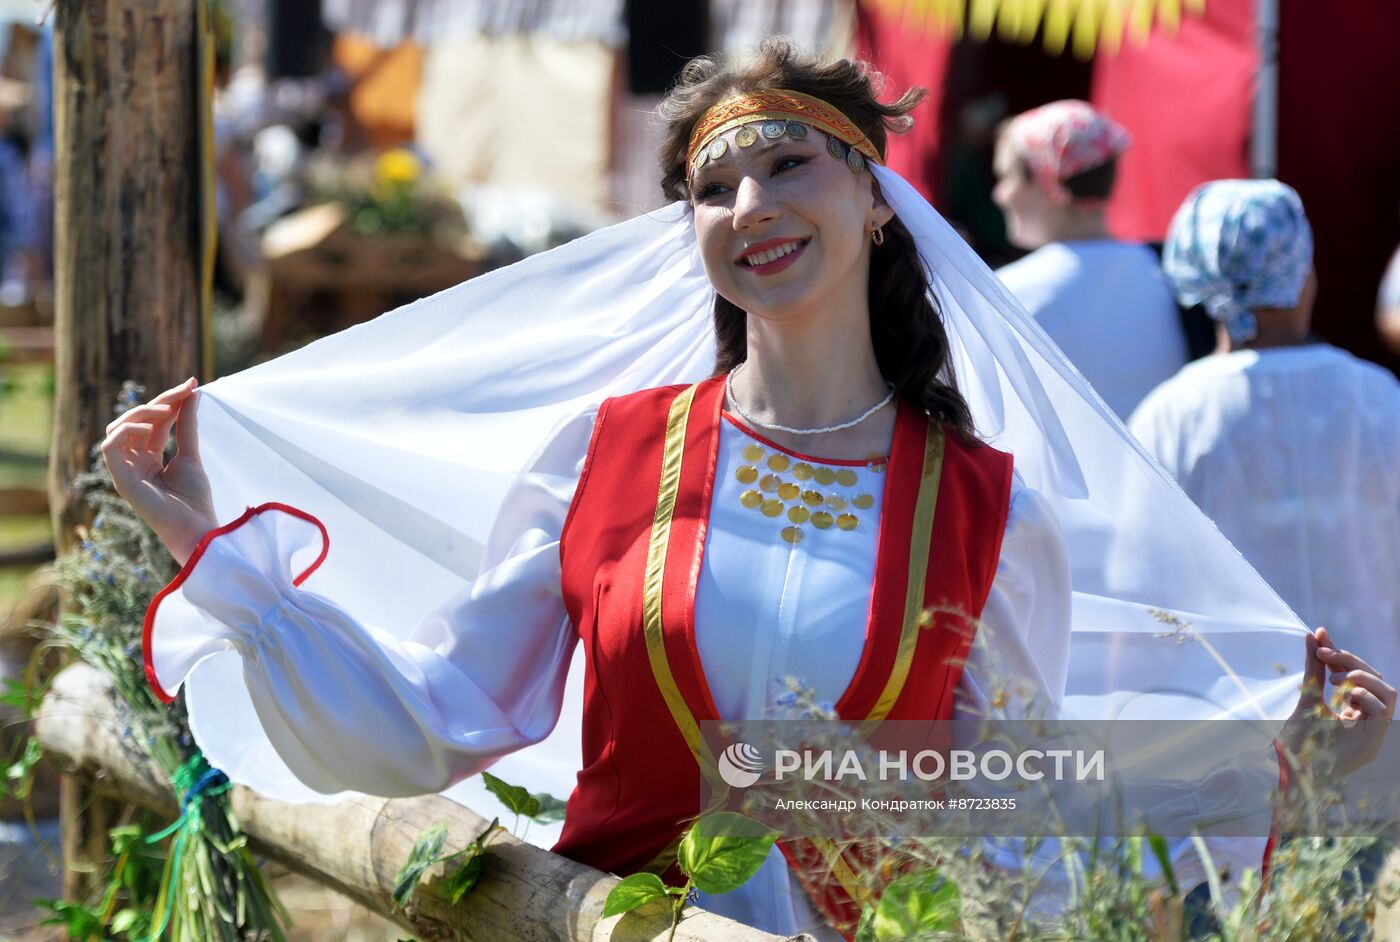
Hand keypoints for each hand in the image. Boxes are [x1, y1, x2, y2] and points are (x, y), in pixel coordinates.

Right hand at [100, 378, 216, 565]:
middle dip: (159, 401)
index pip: (155, 421)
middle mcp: (134, 461)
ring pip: (118, 428)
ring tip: (168, 409)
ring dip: (142, 412)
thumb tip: (192, 394)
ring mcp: (125, 470)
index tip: (192, 384)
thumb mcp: (191, 455)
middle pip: (136, 420)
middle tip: (184, 390)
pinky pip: (109, 447)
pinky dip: (127, 431)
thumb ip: (187, 426)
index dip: (170, 402)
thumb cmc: (194, 499)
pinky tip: (150, 427)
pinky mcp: (119, 478)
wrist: (195, 527)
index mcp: (150, 457)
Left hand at [1281, 627, 1395, 781]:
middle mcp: (1367, 721)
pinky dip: (1366, 697)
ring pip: (1389, 693)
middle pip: (1377, 680)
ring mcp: (1372, 734)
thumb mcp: (1307, 694)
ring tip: (1335, 680)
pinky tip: (1344, 697)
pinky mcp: (1371, 746)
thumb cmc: (1295, 738)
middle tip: (1324, 654)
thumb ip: (1315, 667)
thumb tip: (1315, 633)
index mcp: (1354, 711)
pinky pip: (1384, 713)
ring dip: (1363, 678)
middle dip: (1352, 661)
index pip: (1360, 675)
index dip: (1343, 654)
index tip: (1320, 638)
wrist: (1285, 771)